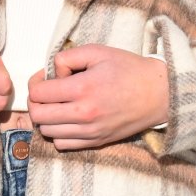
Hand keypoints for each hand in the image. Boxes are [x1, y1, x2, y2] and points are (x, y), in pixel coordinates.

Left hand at [27, 45, 169, 150]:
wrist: (159, 94)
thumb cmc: (128, 69)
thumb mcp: (97, 51)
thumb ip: (67, 57)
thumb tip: (51, 74)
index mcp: (82, 88)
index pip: (38, 94)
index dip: (36, 82)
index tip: (45, 77)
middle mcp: (83, 113)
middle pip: (38, 116)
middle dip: (36, 102)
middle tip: (47, 92)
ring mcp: (90, 131)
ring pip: (47, 132)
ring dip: (46, 118)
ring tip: (58, 105)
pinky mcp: (96, 141)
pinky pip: (62, 145)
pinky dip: (59, 133)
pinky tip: (68, 120)